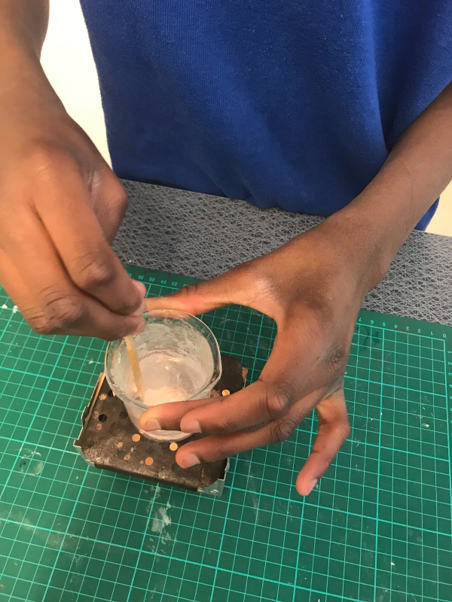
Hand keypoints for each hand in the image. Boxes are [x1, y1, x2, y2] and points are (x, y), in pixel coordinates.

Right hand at [0, 69, 144, 338]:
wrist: (4, 128)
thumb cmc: (60, 147)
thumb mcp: (102, 183)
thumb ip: (107, 237)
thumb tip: (114, 291)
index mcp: (50, 184)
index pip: (89, 266)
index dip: (119, 297)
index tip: (139, 303)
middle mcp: (13, 217)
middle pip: (60, 300)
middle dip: (103, 324)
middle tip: (130, 324)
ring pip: (38, 310)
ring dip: (81, 328)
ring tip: (111, 320)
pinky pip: (26, 302)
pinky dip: (59, 316)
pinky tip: (84, 307)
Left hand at [141, 219, 380, 494]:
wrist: (349, 259)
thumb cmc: (305, 261)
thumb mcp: (254, 275)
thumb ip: (205, 294)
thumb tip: (156, 307)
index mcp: (306, 340)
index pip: (265, 396)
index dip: (222, 415)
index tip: (177, 420)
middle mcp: (323, 370)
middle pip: (272, 421)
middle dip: (220, 438)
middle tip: (175, 449)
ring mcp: (332, 380)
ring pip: (288, 427)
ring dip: (244, 446)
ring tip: (199, 455)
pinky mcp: (335, 381)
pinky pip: (333, 428)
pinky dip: (320, 458)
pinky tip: (302, 486)